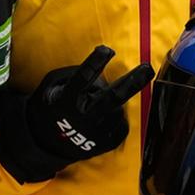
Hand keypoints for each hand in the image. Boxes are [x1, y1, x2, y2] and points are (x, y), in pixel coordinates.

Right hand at [0, 45, 152, 182]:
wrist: (46, 143)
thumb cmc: (51, 108)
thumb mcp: (51, 88)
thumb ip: (72, 76)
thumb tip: (102, 76)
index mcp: (65, 101)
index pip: (83, 78)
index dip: (95, 62)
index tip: (107, 50)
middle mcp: (82, 118)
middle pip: (113, 97)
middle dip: (132, 81)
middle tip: (147, 68)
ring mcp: (95, 133)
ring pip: (117, 109)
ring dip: (112, 103)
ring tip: (96, 105)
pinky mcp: (105, 144)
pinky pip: (120, 125)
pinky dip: (115, 118)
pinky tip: (102, 118)